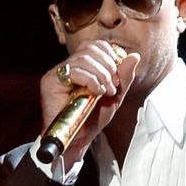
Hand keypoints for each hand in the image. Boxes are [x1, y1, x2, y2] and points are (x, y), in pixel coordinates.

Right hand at [40, 40, 139, 164]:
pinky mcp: (51, 81)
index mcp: (82, 66)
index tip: (118, 77)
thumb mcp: (115, 96)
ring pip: (84, 57)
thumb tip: (134, 55)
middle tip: (114, 86)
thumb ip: (124, 77)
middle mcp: (69, 65)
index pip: (96, 45)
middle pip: (91, 48)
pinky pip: (75, 70)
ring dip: (102, 75)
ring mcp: (58, 72)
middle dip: (108, 65)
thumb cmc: (92, 120)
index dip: (111, 56)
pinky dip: (91, 80)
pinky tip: (96, 93)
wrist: (78, 140)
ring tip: (106, 92)